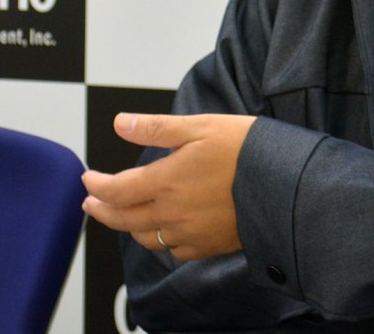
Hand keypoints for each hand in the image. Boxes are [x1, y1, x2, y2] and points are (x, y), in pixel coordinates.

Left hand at [81, 112, 254, 260]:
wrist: (285, 182)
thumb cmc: (246, 148)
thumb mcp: (201, 126)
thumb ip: (156, 128)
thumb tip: (120, 123)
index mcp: (166, 181)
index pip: (115, 190)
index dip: (96, 185)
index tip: (87, 179)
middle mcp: (172, 213)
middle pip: (123, 219)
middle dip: (102, 210)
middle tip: (91, 203)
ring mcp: (190, 234)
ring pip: (146, 238)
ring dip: (129, 226)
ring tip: (125, 215)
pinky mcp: (209, 246)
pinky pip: (174, 250)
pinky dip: (161, 241)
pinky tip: (164, 230)